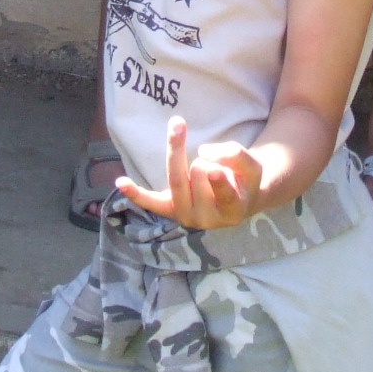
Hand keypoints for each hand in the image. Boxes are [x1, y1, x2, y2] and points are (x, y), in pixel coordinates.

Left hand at [117, 116, 266, 230]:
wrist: (236, 199)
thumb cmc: (245, 180)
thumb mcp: (252, 165)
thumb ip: (235, 155)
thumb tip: (203, 151)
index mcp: (233, 211)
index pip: (225, 195)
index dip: (218, 183)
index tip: (211, 171)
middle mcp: (207, 220)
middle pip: (198, 176)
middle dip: (205, 161)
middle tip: (216, 168)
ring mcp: (185, 216)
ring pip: (178, 179)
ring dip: (188, 164)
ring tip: (203, 171)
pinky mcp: (169, 209)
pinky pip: (150, 201)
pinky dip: (135, 193)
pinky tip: (120, 182)